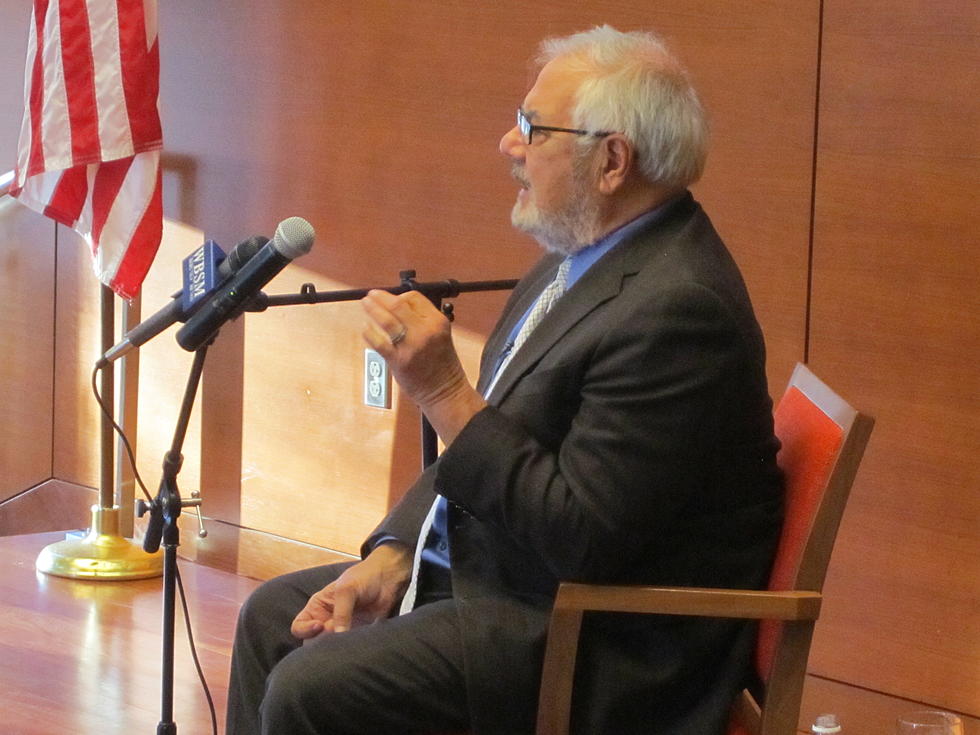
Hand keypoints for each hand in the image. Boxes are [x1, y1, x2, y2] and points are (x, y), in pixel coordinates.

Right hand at [290, 542, 412, 638]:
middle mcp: (326, 622)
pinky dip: (351, 651)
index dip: (304, 631)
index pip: (298, 627)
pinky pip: (349, 649)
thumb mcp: (346, 590)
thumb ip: (341, 612)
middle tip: (336, 637)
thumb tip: (338, 635)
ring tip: (348, 642)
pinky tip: (357, 646)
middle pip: (312, 643)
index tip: (319, 626)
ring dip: (336, 649)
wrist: (388, 578)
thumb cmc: (363, 577)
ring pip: (331, 649)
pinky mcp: (357, 636)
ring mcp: (341, 631)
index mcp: (317, 608)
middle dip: (321, 644)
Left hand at [361, 289, 485, 443]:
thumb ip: (422, 320)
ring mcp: (411, 346)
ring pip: (386, 320)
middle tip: (372, 295)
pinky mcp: (399, 361)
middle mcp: (425, 331)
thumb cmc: (443, 365)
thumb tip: (398, 307)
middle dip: (381, 297)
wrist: (445, 390)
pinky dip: (369, 332)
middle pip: (398, 304)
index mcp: (438, 322)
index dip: (399, 294)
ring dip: (372, 309)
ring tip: (366, 304)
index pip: (414, 297)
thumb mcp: (440, 334)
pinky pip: (378, 342)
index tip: (390, 296)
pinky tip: (366, 328)